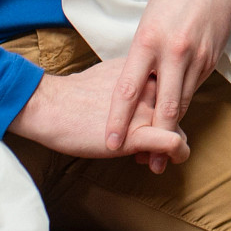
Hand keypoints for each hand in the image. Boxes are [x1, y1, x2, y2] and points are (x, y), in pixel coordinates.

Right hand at [8, 59, 189, 162]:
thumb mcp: (112, 77)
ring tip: (156, 157)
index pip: (172, 89)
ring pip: (178, 126)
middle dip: (168, 128)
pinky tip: (175, 159)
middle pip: (177, 110)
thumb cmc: (75, 94)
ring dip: (174, 144)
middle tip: (152, 146)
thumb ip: (133, 83)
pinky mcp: (138, 134)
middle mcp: (149, 88)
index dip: (166, 109)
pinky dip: (179, 153)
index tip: (152, 123)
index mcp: (143, 71)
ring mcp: (145, 111)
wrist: (51, 106)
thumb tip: (143, 92)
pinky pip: (173, 143)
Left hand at [105, 0, 230, 159]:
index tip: (110, 141)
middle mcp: (174, 52)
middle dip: (153, 138)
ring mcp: (196, 57)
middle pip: (163, 107)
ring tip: (162, 150)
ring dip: (172, 127)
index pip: (129, 89)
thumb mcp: (147, 22)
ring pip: (182, 102)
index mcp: (149, 41)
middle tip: (145, 162)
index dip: (118, 119)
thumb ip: (142, 55)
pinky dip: (184, 103)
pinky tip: (177, 115)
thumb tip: (137, 84)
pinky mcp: (212, 59)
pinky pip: (194, 88)